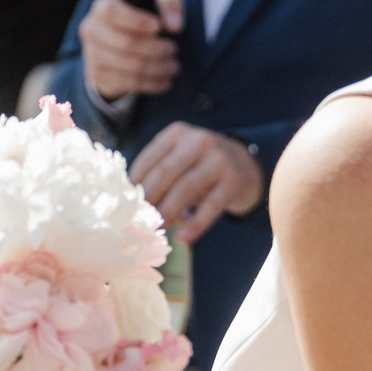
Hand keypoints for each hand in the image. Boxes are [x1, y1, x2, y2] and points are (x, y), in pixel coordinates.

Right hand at [79, 0, 183, 101]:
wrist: (120, 41)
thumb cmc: (143, 16)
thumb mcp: (158, 3)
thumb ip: (169, 6)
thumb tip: (175, 25)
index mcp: (102, 7)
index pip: (112, 12)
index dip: (136, 20)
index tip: (157, 26)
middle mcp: (92, 30)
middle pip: (126, 42)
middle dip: (156, 49)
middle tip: (173, 50)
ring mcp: (92, 54)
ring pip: (130, 66)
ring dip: (157, 68)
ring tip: (174, 66)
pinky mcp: (98, 75)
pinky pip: (128, 83)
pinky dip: (150, 83)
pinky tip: (165, 80)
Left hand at [131, 121, 263, 243]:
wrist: (246, 165)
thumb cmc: (200, 165)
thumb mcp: (179, 157)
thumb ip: (157, 170)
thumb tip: (127, 200)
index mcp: (177, 133)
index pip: (148, 159)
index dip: (134, 184)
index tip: (125, 205)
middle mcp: (198, 141)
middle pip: (164, 173)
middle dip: (148, 199)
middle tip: (138, 220)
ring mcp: (218, 160)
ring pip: (185, 189)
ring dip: (167, 211)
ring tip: (157, 228)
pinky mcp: (233, 181)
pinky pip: (210, 206)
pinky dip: (195, 224)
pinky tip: (183, 237)